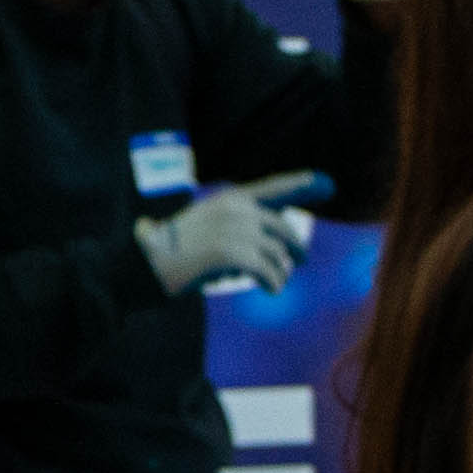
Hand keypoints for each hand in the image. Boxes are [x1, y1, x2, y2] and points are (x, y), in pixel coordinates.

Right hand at [139, 172, 319, 294]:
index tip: (326, 183)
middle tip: (299, 261)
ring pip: (277, 254)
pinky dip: (273, 282)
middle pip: (282, 228)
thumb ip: (240, 225)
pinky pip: (267, 271)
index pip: (273, 188)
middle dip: (295, 247)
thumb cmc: (176, 251)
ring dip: (280, 272)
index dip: (301, 184)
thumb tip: (276, 241)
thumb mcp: (208, 226)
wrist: (146, 264)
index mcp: (230, 198)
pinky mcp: (230, 253)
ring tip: (275, 282)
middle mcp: (235, 208)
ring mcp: (233, 229)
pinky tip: (272, 290)